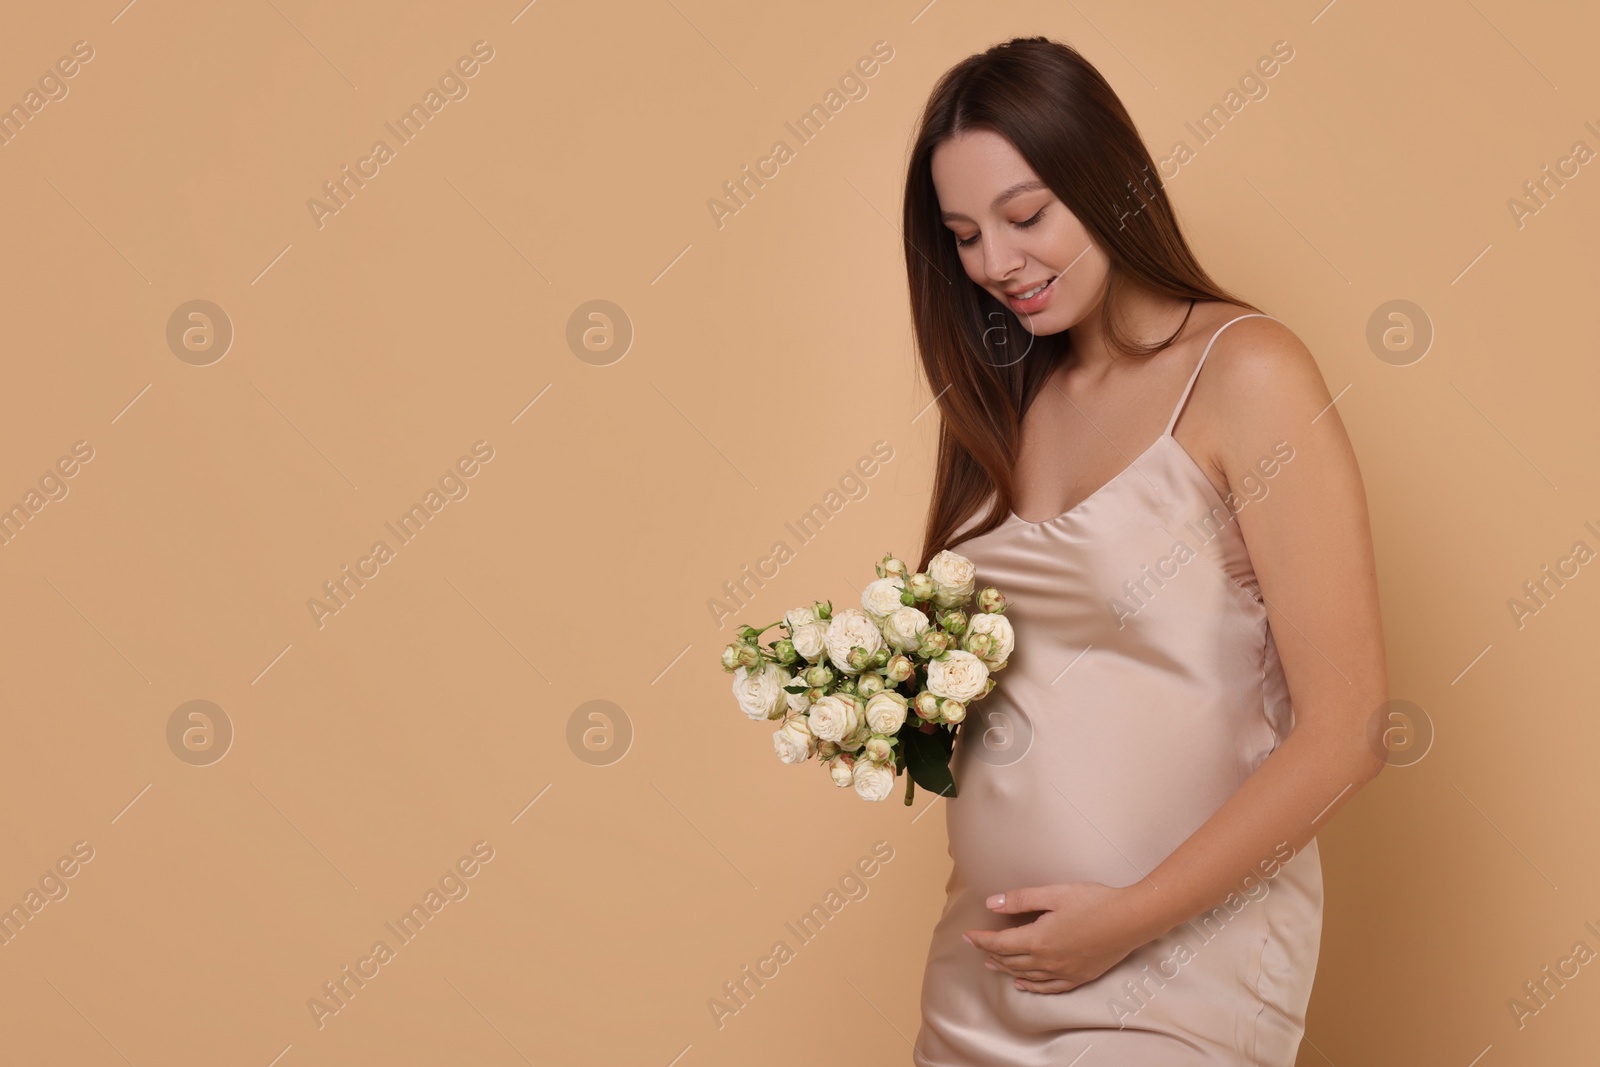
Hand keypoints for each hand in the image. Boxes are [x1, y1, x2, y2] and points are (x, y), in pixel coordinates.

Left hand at [963, 881, 1151, 992]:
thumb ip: (1021, 899)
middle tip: (977, 947)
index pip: (999, 943)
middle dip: (990, 953)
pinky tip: (1024, 984)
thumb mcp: (1054, 893)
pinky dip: (1032, 986)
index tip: (968, 936)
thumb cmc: (1094, 902)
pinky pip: (1048, 988)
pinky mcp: (1078, 976)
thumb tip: (992, 903)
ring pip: (1026, 975)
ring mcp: (1063, 972)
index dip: (981, 940)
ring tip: (992, 965)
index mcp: (1038, 939)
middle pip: (1010, 960)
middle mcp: (1047, 960)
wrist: (1131, 920)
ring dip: (1006, 969)